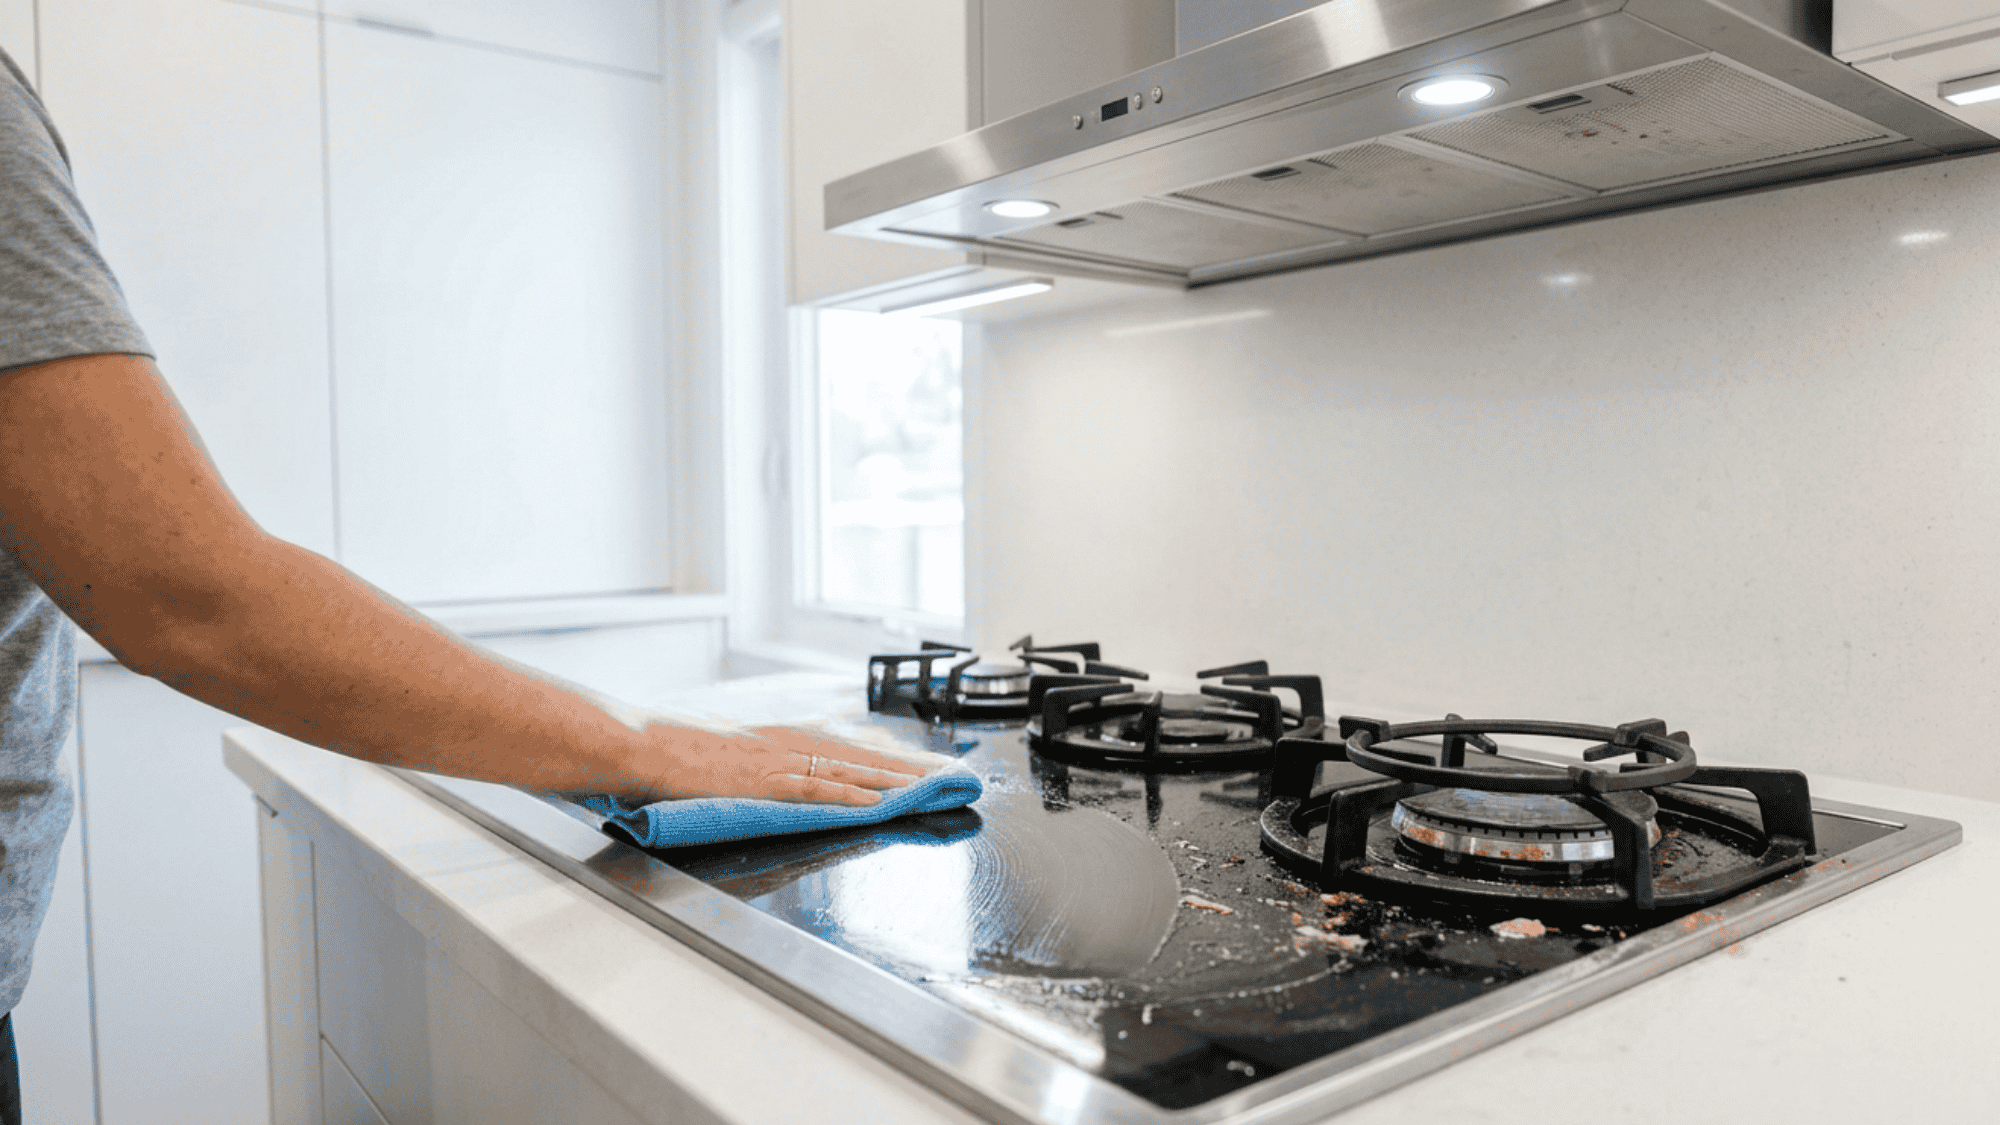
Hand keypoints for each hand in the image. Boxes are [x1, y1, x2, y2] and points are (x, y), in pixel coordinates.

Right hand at [631, 723, 926, 806]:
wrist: (638, 745)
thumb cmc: (667, 750)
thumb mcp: (718, 751)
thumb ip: (750, 763)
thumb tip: (765, 774)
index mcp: (774, 737)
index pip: (842, 744)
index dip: (884, 753)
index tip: (917, 759)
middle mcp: (784, 743)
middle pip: (858, 753)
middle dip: (905, 764)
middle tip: (947, 770)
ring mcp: (776, 762)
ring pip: (849, 768)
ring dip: (893, 778)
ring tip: (931, 785)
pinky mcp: (763, 782)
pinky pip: (816, 788)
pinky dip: (850, 794)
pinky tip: (877, 801)